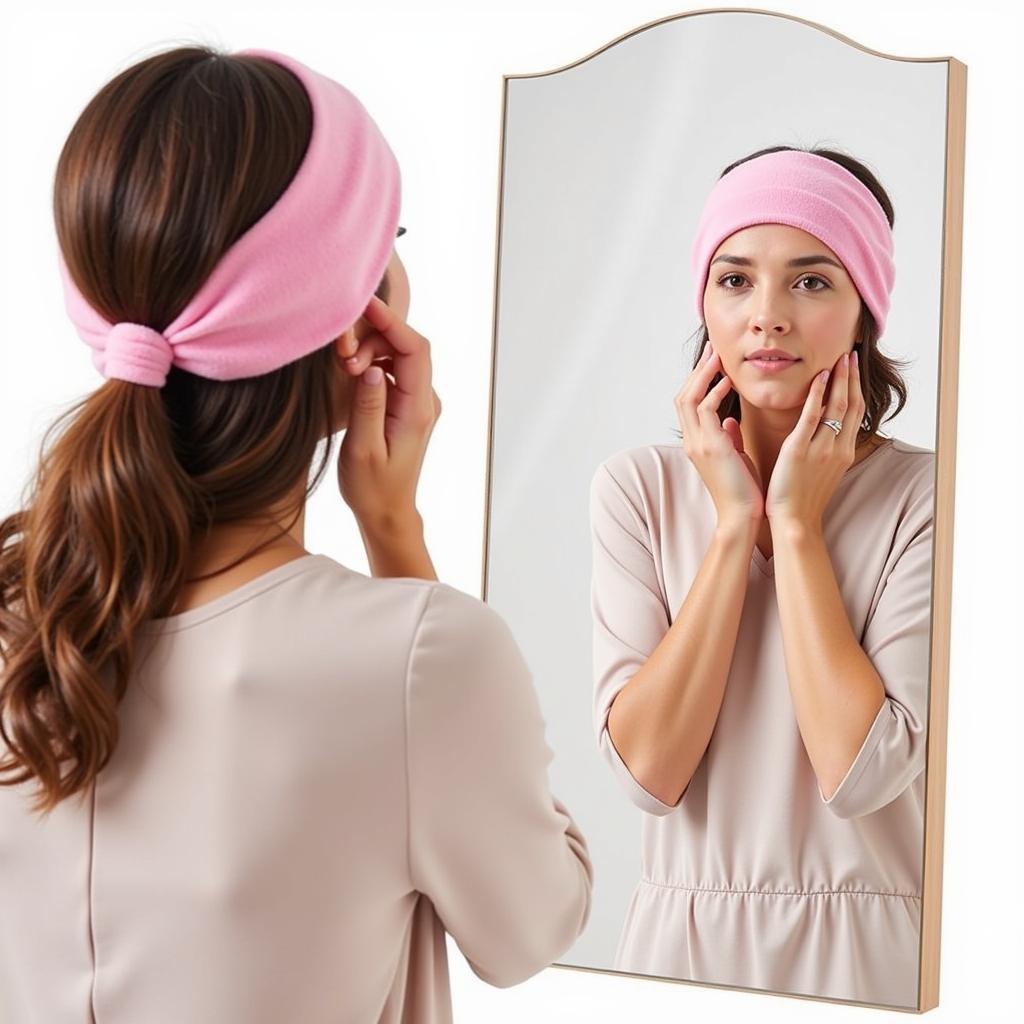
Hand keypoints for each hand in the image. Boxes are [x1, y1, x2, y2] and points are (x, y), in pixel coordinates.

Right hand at [337, 295, 441, 534]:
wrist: (387, 511)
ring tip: (343, 368)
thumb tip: (371, 367)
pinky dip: (372, 362)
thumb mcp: (362, 449)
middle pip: (408, 346)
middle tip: (341, 356)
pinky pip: (393, 369)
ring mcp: (418, 401)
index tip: (365, 304)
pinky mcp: (407, 404)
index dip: (392, 322)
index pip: (415, 350)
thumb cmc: (373, 487)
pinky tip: (350, 373)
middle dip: (374, 337)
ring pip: (399, 355)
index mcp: (419, 410)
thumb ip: (367, 406)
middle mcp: (426, 401)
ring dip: (371, 350)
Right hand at [675, 343, 764, 526]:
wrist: (742, 515)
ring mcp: (698, 443)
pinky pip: (705, 409)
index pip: (689, 403)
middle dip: (697, 370)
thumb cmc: (743, 490)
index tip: (714, 361)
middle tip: (713, 349)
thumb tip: (730, 420)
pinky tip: (729, 381)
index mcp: (697, 442)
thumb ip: (728, 437)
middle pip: (683, 395)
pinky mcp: (710, 447)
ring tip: (718, 356)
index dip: (699, 380)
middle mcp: (692, 441)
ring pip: (688, 398)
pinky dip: (714, 392)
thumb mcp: (734, 457)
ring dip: (703, 375)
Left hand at [765, 348, 862, 527]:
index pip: (855, 412)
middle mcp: (838, 448)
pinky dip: (818, 394)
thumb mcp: (821, 470)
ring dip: (839, 379)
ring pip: (837, 406)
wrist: (794, 521)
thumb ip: (823, 448)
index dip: (855, 388)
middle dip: (852, 377)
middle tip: (850, 355)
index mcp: (844, 452)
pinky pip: (812, 416)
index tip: (853, 369)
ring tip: (839, 358)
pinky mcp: (800, 451)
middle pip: (851, 405)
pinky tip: (820, 377)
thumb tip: (820, 430)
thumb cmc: (802, 498)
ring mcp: (822, 449)